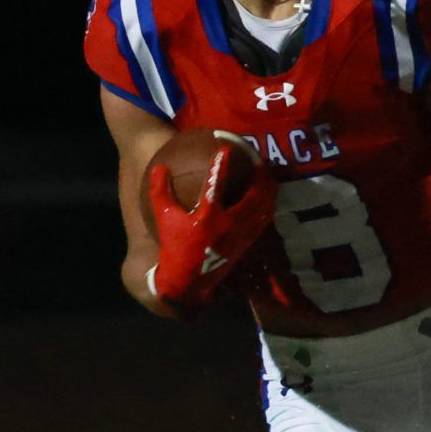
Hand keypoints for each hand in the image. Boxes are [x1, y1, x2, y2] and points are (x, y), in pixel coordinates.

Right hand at [147, 143, 274, 309]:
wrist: (188, 281)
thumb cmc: (174, 247)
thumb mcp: (164, 218)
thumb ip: (160, 191)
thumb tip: (159, 167)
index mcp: (207, 217)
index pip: (215, 186)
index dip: (221, 166)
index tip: (226, 149)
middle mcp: (228, 224)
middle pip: (253, 195)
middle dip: (260, 176)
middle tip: (261, 160)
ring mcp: (240, 234)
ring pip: (262, 207)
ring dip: (268, 190)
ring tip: (270, 175)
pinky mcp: (246, 242)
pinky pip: (263, 220)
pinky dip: (268, 206)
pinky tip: (270, 197)